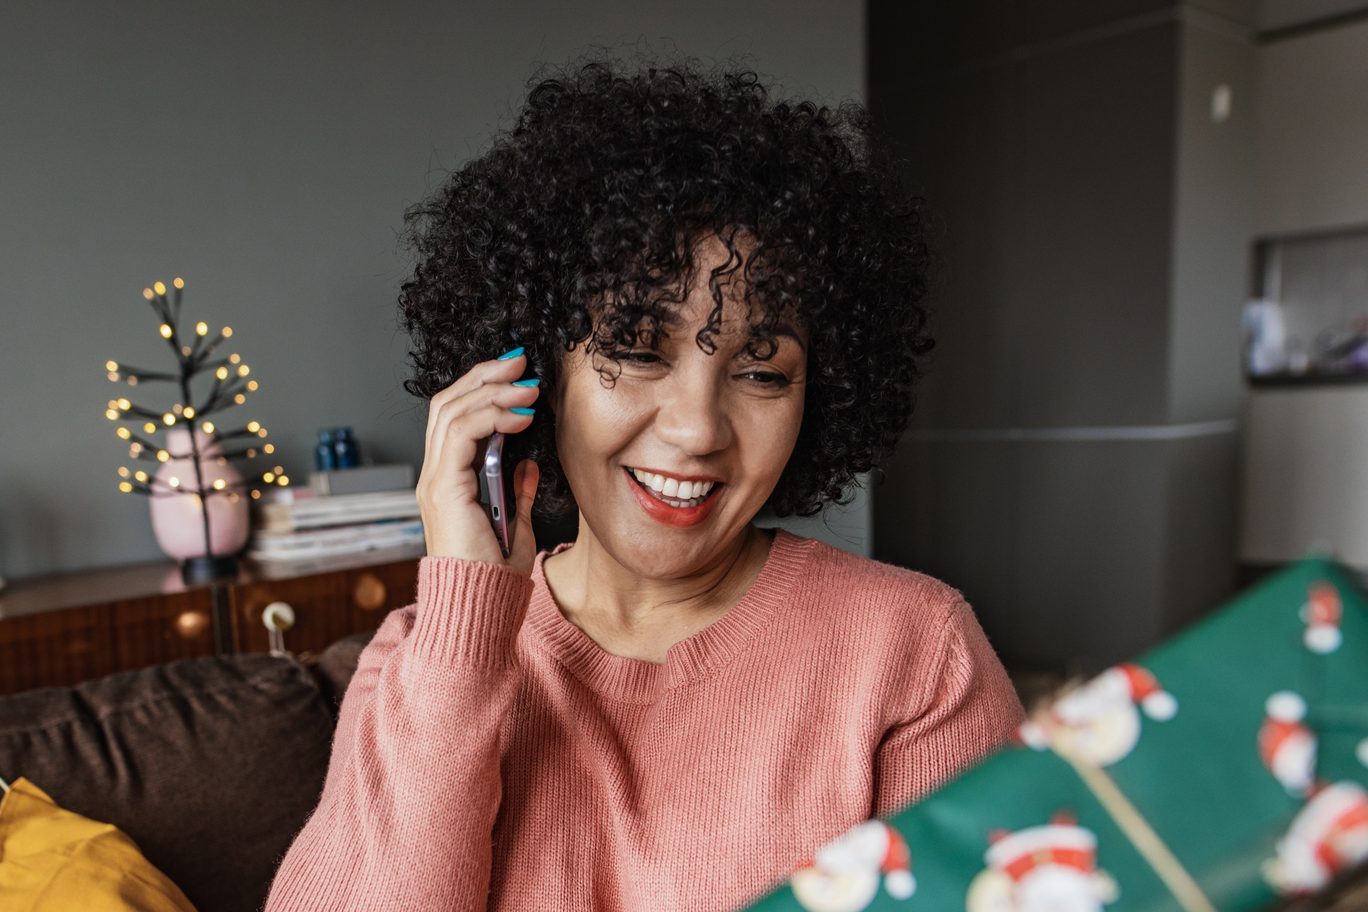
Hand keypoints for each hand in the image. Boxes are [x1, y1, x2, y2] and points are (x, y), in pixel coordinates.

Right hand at [416, 349, 540, 574]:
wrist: (480, 609)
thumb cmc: (494, 579)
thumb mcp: (515, 528)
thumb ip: (518, 495)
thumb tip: (529, 464)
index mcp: (449, 482)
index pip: (455, 417)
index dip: (483, 388)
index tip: (518, 374)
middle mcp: (436, 476)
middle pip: (448, 404)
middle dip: (485, 375)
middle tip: (520, 361)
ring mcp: (436, 481)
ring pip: (452, 412)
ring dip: (493, 391)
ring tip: (528, 383)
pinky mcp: (444, 489)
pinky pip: (462, 435)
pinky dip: (492, 416)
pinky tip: (521, 415)